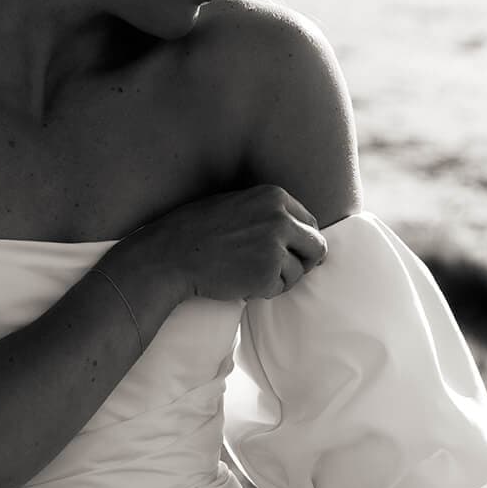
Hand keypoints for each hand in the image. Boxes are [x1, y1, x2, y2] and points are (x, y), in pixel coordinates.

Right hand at [121, 184, 327, 303]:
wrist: (170, 255)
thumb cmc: (196, 231)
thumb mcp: (235, 205)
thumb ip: (267, 213)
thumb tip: (297, 229)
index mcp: (274, 196)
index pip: (309, 222)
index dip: (301, 242)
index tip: (289, 253)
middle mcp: (281, 217)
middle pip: (316, 246)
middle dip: (303, 262)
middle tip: (281, 272)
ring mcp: (276, 245)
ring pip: (299, 271)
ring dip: (280, 278)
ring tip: (249, 274)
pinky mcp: (268, 272)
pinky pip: (281, 288)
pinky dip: (265, 291)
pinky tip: (242, 283)